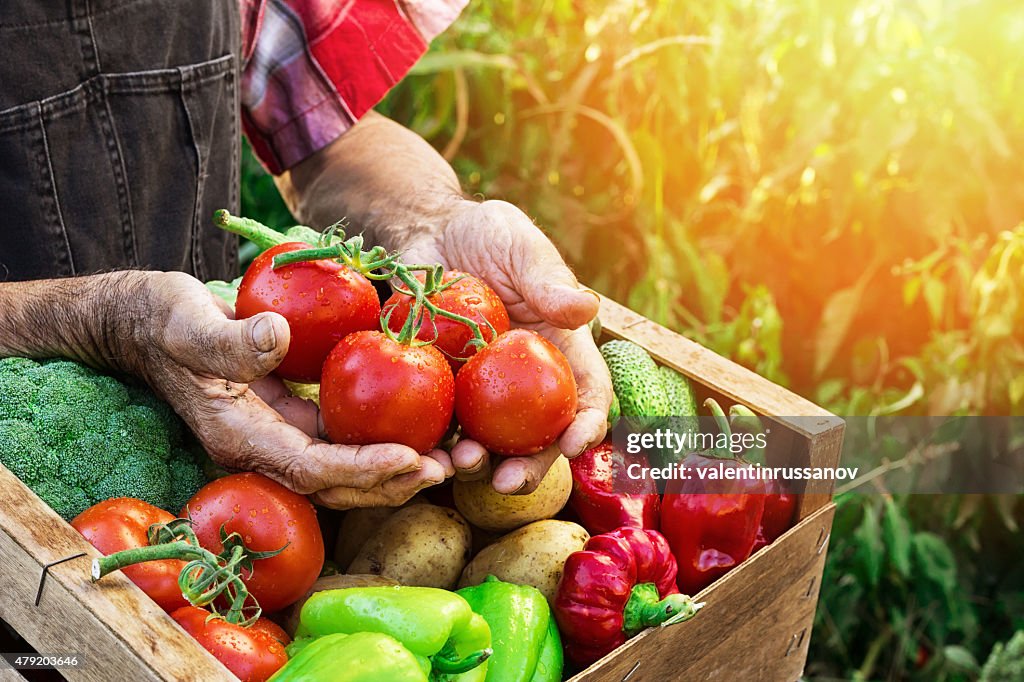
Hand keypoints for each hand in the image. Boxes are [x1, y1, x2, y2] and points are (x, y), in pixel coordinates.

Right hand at [111, 271, 447, 507]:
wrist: (143, 322)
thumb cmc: (162, 318)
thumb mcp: (186, 322)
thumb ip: (228, 339)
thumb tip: (277, 339)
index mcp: (239, 436)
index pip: (311, 469)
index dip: (361, 469)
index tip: (411, 458)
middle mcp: (262, 447)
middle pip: (336, 485)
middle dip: (391, 481)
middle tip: (448, 469)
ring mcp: (277, 435)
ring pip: (344, 468)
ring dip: (394, 468)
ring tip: (449, 458)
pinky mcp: (290, 417)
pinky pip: (341, 438)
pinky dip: (379, 438)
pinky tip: (418, 425)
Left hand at [402, 199, 613, 492]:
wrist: (427, 235)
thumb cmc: (486, 234)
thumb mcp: (520, 246)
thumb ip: (547, 278)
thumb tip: (585, 309)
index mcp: (561, 351)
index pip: (586, 395)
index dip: (586, 424)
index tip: (574, 443)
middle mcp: (526, 383)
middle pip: (539, 437)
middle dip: (530, 467)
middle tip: (509, 482)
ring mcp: (482, 392)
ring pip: (488, 443)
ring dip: (478, 464)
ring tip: (460, 465)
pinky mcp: (440, 391)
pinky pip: (440, 426)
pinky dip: (433, 445)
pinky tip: (421, 452)